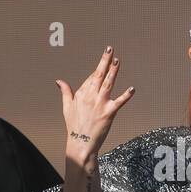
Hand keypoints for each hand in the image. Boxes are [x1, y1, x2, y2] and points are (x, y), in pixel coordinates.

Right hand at [57, 46, 134, 161]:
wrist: (81, 143)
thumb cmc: (74, 126)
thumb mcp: (67, 107)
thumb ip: (65, 92)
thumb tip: (59, 81)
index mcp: (81, 93)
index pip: (92, 77)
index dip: (99, 69)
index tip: (104, 62)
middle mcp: (91, 96)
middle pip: (99, 75)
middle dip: (105, 60)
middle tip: (110, 48)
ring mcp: (100, 104)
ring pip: (109, 83)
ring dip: (113, 71)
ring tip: (117, 60)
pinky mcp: (109, 113)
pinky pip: (119, 102)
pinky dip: (126, 96)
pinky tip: (132, 89)